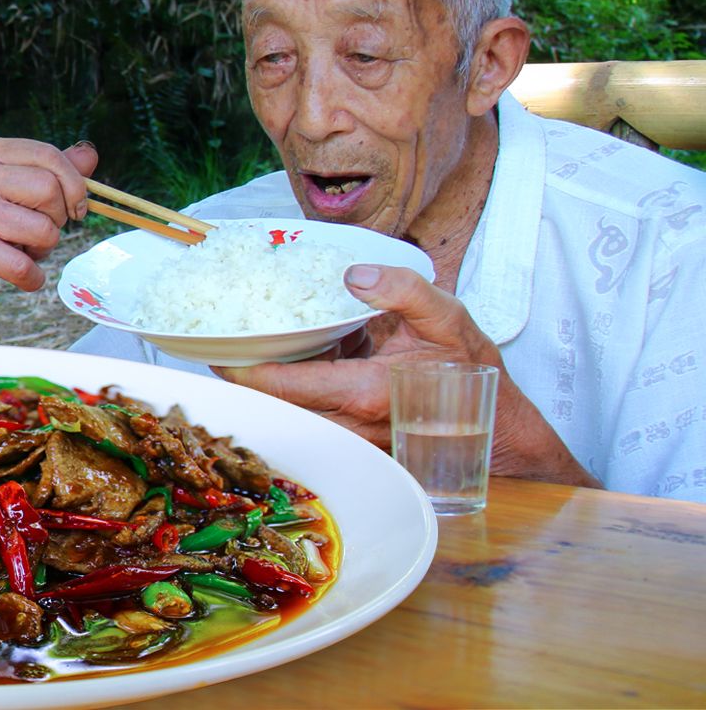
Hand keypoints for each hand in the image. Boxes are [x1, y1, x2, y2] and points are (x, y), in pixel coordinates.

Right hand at [0, 137, 96, 342]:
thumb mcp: (23, 191)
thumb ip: (55, 171)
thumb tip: (89, 152)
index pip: (48, 155)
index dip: (75, 185)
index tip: (76, 208)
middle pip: (49, 189)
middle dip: (57, 219)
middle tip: (38, 232)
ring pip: (44, 229)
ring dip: (43, 249)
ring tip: (20, 249)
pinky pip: (25, 266)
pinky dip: (32, 278)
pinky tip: (20, 274)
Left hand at [216, 264, 596, 485]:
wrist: (500, 431)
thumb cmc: (473, 377)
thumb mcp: (451, 319)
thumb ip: (404, 290)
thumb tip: (354, 274)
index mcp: (365, 393)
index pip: (284, 386)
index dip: (243, 371)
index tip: (213, 354)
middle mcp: (350, 424)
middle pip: (275, 405)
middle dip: (242, 381)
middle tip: (213, 350)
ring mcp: (351, 437)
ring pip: (290, 415)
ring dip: (262, 391)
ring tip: (234, 356)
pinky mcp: (355, 438)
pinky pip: (310, 418)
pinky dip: (289, 396)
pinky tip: (279, 370)